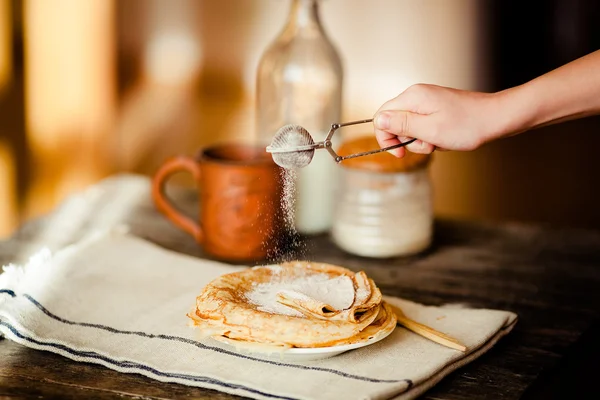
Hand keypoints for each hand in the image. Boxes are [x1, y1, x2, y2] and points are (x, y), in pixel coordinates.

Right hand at [373, 84, 499, 157]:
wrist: (496, 118)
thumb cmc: (467, 125)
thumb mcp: (430, 130)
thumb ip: (401, 124)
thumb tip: (378, 120)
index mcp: (412, 97)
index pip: (381, 116)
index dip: (386, 137)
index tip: (400, 152)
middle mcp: (417, 95)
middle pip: (394, 121)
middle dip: (407, 140)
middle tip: (427, 145)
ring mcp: (427, 101)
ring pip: (409, 126)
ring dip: (421, 140)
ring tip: (439, 142)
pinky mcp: (436, 107)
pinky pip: (422, 125)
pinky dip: (430, 136)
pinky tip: (444, 138)